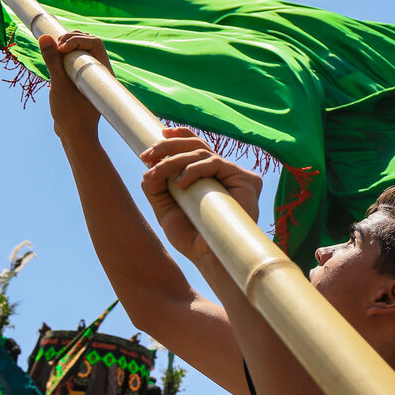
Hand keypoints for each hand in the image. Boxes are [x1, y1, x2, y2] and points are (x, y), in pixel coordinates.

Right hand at [38, 31, 111, 137]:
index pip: (94, 43)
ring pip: (81, 50)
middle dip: (71, 39)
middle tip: (56, 46)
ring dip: (67, 45)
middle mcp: (98, 72)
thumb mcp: (58, 85)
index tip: (60, 48)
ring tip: (53, 50)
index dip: (77, 39)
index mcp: (101, 72)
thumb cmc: (70, 114)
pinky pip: (74, 60)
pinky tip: (53, 58)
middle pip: (88, 43)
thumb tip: (45, 36)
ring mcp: (89, 76)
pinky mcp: (80, 79)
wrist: (73, 136)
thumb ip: (52, 60)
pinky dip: (63, 55)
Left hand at [139, 126, 262, 262]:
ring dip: (174, 160)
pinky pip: (216, 164)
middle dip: (169, 147)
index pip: (198, 146)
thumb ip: (157, 187)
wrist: (210, 258)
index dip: (180, 136)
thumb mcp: (167, 208)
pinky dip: (194, 170)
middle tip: (148, 156)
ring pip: (202, 153)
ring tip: (157, 173)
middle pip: (197, 146)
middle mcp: (224, 173)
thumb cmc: (192, 238)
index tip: (158, 136)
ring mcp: (236, 175)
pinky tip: (180, 184)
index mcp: (209, 176)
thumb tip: (148, 167)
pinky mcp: (246, 180)